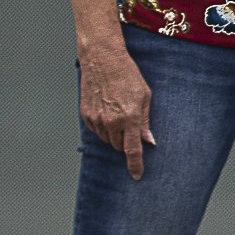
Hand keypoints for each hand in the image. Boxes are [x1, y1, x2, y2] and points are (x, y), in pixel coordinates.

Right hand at [80, 43, 155, 179]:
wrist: (102, 59)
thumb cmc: (127, 75)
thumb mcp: (145, 95)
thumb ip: (145, 121)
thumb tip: (148, 141)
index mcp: (130, 117)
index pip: (132, 150)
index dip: (135, 165)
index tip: (137, 176)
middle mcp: (111, 121)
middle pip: (119, 147)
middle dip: (126, 143)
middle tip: (130, 128)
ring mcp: (96, 119)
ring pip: (107, 140)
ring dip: (114, 135)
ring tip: (118, 114)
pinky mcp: (86, 115)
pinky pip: (96, 131)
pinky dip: (103, 128)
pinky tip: (107, 111)